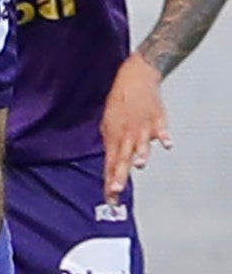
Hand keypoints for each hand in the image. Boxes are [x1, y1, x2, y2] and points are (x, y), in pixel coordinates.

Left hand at [100, 52, 171, 203]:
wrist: (135, 77)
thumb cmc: (120, 100)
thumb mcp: (108, 120)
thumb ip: (112, 140)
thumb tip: (111, 158)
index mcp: (114, 134)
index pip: (110, 162)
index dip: (109, 179)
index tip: (109, 196)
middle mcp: (127, 133)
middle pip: (122, 157)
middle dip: (119, 174)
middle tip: (115, 189)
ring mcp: (143, 127)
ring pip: (140, 144)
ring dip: (140, 154)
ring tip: (139, 164)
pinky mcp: (157, 120)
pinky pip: (161, 130)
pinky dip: (164, 136)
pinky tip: (166, 144)